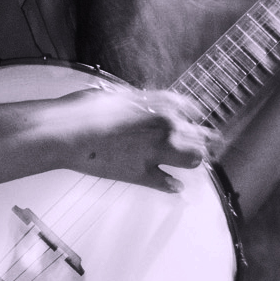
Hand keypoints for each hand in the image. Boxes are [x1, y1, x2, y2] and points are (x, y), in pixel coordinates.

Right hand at [48, 86, 214, 192]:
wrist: (68, 134)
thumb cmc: (85, 111)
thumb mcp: (118, 94)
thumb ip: (140, 101)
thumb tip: (146, 104)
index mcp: (158, 106)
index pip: (189, 107)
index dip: (194, 111)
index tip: (197, 114)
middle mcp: (164, 129)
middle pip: (200, 134)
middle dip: (205, 137)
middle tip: (211, 139)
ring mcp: (155, 153)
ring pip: (193, 159)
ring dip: (196, 158)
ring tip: (197, 159)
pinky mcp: (141, 175)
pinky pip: (167, 183)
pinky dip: (174, 185)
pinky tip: (177, 186)